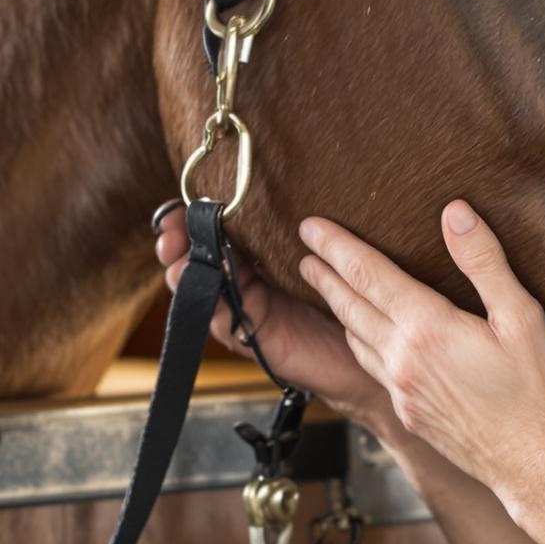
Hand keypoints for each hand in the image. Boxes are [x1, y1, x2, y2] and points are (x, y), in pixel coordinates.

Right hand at [153, 205, 413, 446]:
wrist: (373, 353)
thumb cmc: (356, 299)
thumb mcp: (327, 257)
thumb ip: (301, 232)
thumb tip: (295, 190)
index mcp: (261, 257)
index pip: (217, 232)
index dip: (194, 219)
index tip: (180, 206)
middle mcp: (248, 283)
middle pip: (199, 259)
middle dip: (179, 242)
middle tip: (171, 229)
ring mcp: (246, 312)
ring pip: (202, 290)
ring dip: (185, 271)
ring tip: (176, 255)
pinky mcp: (253, 338)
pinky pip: (223, 321)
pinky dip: (212, 303)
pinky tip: (209, 287)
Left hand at [294, 201, 544, 506]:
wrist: (534, 467)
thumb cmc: (536, 393)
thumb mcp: (523, 317)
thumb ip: (484, 262)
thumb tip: (455, 213)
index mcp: (427, 329)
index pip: (368, 275)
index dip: (337, 246)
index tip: (310, 226)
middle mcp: (403, 359)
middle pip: (351, 305)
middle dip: (325, 274)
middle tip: (304, 249)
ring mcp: (402, 390)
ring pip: (355, 338)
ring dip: (336, 307)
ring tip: (325, 286)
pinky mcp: (408, 414)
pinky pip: (371, 368)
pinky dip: (357, 341)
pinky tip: (362, 337)